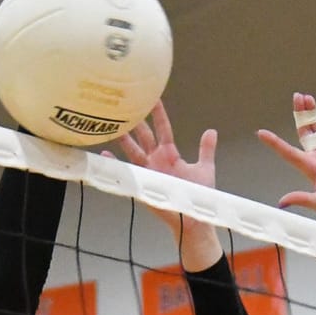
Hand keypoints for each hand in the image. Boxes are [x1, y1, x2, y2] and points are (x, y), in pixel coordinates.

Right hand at [113, 102, 220, 267]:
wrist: (194, 217)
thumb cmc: (199, 194)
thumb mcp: (205, 168)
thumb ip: (206, 149)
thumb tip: (211, 131)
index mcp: (170, 153)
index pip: (163, 129)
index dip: (158, 114)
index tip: (153, 97)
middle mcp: (156, 160)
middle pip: (144, 136)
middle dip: (136, 121)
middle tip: (126, 104)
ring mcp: (148, 171)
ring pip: (133, 150)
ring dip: (123, 138)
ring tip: (113, 124)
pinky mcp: (143, 183)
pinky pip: (127, 171)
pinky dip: (115, 164)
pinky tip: (104, 154)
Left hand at [256, 94, 315, 240]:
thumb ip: (302, 199)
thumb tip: (282, 202)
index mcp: (310, 167)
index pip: (287, 151)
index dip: (274, 142)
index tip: (261, 132)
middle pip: (304, 132)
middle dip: (300, 113)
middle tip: (297, 97)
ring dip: (314, 113)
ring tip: (308, 98)